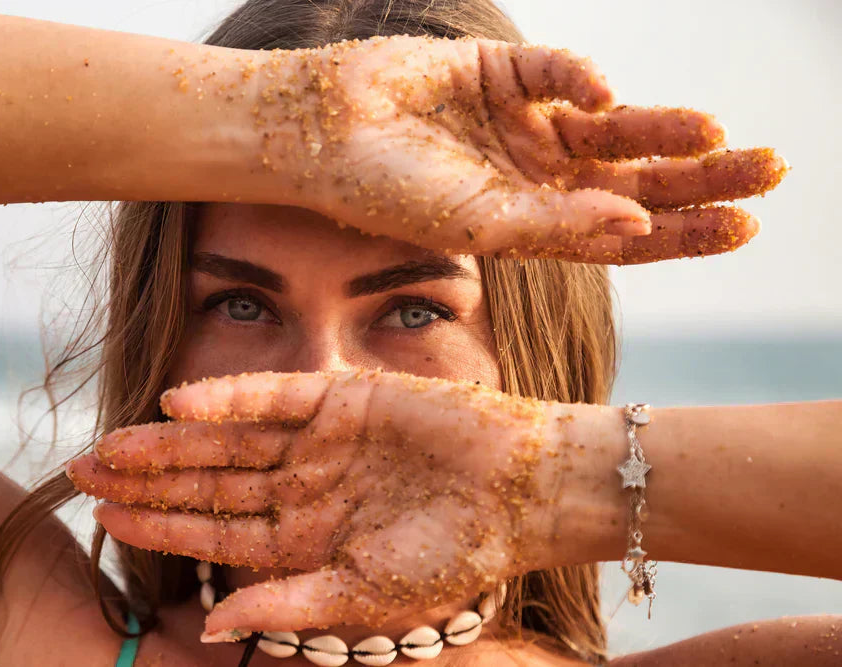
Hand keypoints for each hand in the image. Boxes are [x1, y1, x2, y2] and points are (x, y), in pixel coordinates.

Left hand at [67, 371, 610, 634]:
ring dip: (171, 438)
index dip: (158, 527)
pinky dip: (228, 398)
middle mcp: (302, 485)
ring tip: (113, 440)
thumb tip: (210, 622)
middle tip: (80, 468)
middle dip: (146, 477)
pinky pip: (273, 397)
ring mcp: (319, 439)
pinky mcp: (343, 398)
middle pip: (207, 480)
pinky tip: (178, 402)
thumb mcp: (365, 597)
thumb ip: (287, 606)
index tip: (104, 519)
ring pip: (227, 438)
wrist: (523, 495)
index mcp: (304, 538)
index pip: (214, 532)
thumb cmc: (454, 555)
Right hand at [251, 36, 785, 262]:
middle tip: (770, 169)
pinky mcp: (503, 71)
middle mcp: (537, 176)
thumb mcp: (477, 222)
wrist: (320, 136)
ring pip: (613, 125)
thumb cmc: (385, 195)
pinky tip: (598, 91)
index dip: (683, 232)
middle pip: (635, 178)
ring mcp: (523, 124)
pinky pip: (556, 71)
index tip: (744, 227)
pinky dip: (581, 77)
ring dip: (663, 128)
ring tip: (715, 133)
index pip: (623, 234)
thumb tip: (639, 227)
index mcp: (532, 224)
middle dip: (700, 177)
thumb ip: (555, 226)